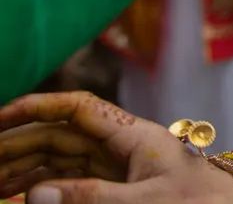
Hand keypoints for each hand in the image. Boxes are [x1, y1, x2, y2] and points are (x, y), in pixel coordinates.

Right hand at [0, 92, 232, 201]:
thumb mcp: (146, 203)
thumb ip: (92, 198)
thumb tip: (35, 195)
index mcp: (134, 135)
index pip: (77, 109)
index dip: (35, 107)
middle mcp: (122, 146)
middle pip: (59, 136)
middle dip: (17, 146)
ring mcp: (118, 167)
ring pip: (60, 161)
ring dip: (24, 171)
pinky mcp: (118, 187)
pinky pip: (72, 181)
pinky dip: (44, 189)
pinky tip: (19, 197)